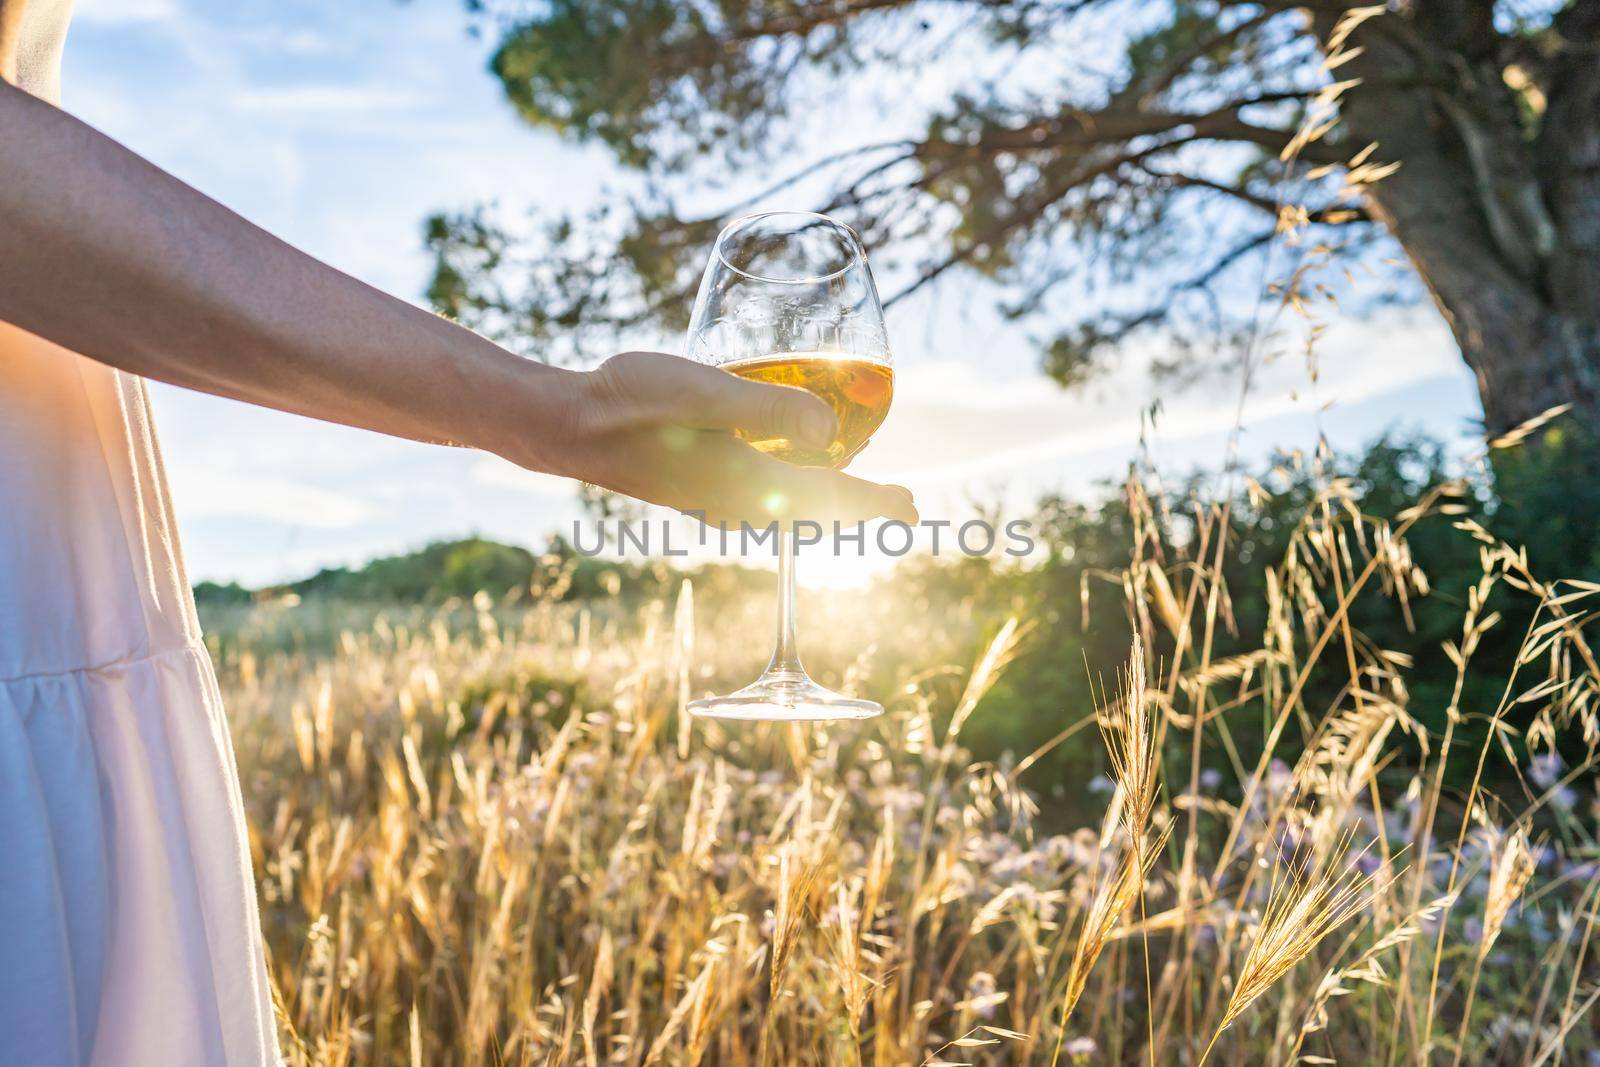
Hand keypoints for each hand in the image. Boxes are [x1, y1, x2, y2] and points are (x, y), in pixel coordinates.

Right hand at [547, 351, 916, 526]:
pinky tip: (788, 474)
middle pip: (815, 512)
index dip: (874, 503)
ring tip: (858, 492)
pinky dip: (793, 494)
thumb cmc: (629, 401)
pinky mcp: (694, 485)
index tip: (911, 510)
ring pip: (788, 509)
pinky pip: (761, 500)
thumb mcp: (702, 392)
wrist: (566, 426)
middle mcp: (735, 500)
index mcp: (747, 480)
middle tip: (901, 505)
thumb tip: (832, 432)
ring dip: (828, 502)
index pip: (828, 499)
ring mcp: (713, 497)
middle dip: (860, 507)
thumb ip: (767, 408)